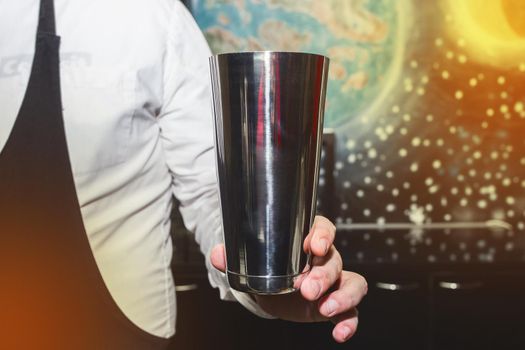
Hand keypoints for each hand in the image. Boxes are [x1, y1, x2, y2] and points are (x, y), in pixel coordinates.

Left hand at [210, 216, 367, 342]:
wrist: (271, 293)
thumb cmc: (267, 269)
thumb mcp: (251, 261)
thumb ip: (235, 256)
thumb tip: (218, 254)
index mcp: (307, 240)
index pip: (323, 228)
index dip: (323, 235)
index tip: (313, 245)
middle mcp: (324, 259)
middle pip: (334, 259)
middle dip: (322, 273)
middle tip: (306, 288)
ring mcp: (333, 282)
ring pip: (352, 283)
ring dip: (342, 295)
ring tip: (325, 308)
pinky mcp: (335, 305)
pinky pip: (351, 312)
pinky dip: (349, 321)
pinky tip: (340, 333)